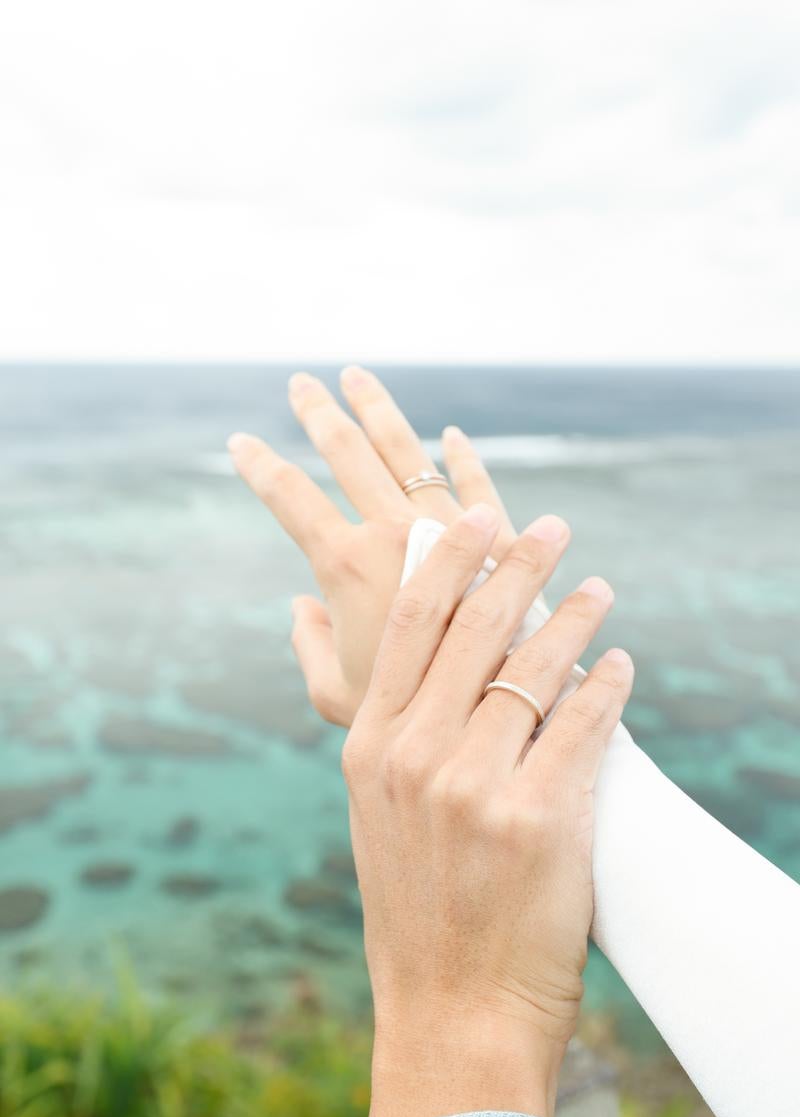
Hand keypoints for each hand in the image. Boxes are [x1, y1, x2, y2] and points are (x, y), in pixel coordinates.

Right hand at [228, 366, 518, 724]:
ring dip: (377, 408)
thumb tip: (302, 607)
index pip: (290, 499)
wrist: (499, 706)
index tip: (240, 443)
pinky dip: (461, 456)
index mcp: (348, 566)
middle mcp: (395, 532)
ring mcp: (448, 525)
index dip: (259, 467)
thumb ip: (310, 646)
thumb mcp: (339, 695)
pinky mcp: (497, 534)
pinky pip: (475, 480)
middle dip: (318, 413)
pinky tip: (450, 434)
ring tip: (355, 376)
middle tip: (301, 382)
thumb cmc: (417, 712)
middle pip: (348, 453)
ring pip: (405, 450)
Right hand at [342, 505, 633, 1116]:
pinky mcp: (538, 821)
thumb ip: (362, 718)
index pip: (411, 624)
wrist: (452, 1008)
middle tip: (552, 527)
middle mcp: (415, 757)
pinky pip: (582, 728)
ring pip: (534, 670)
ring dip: (574, 619)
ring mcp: (475, 788)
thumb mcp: (366, 805)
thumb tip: (307, 619)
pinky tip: (619, 664)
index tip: (477, 514)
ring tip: (599, 590)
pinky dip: (606, 687)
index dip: (449, 558)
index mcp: (372, 747)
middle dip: (519, 565)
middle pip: (475, 629)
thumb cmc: (414, 902)